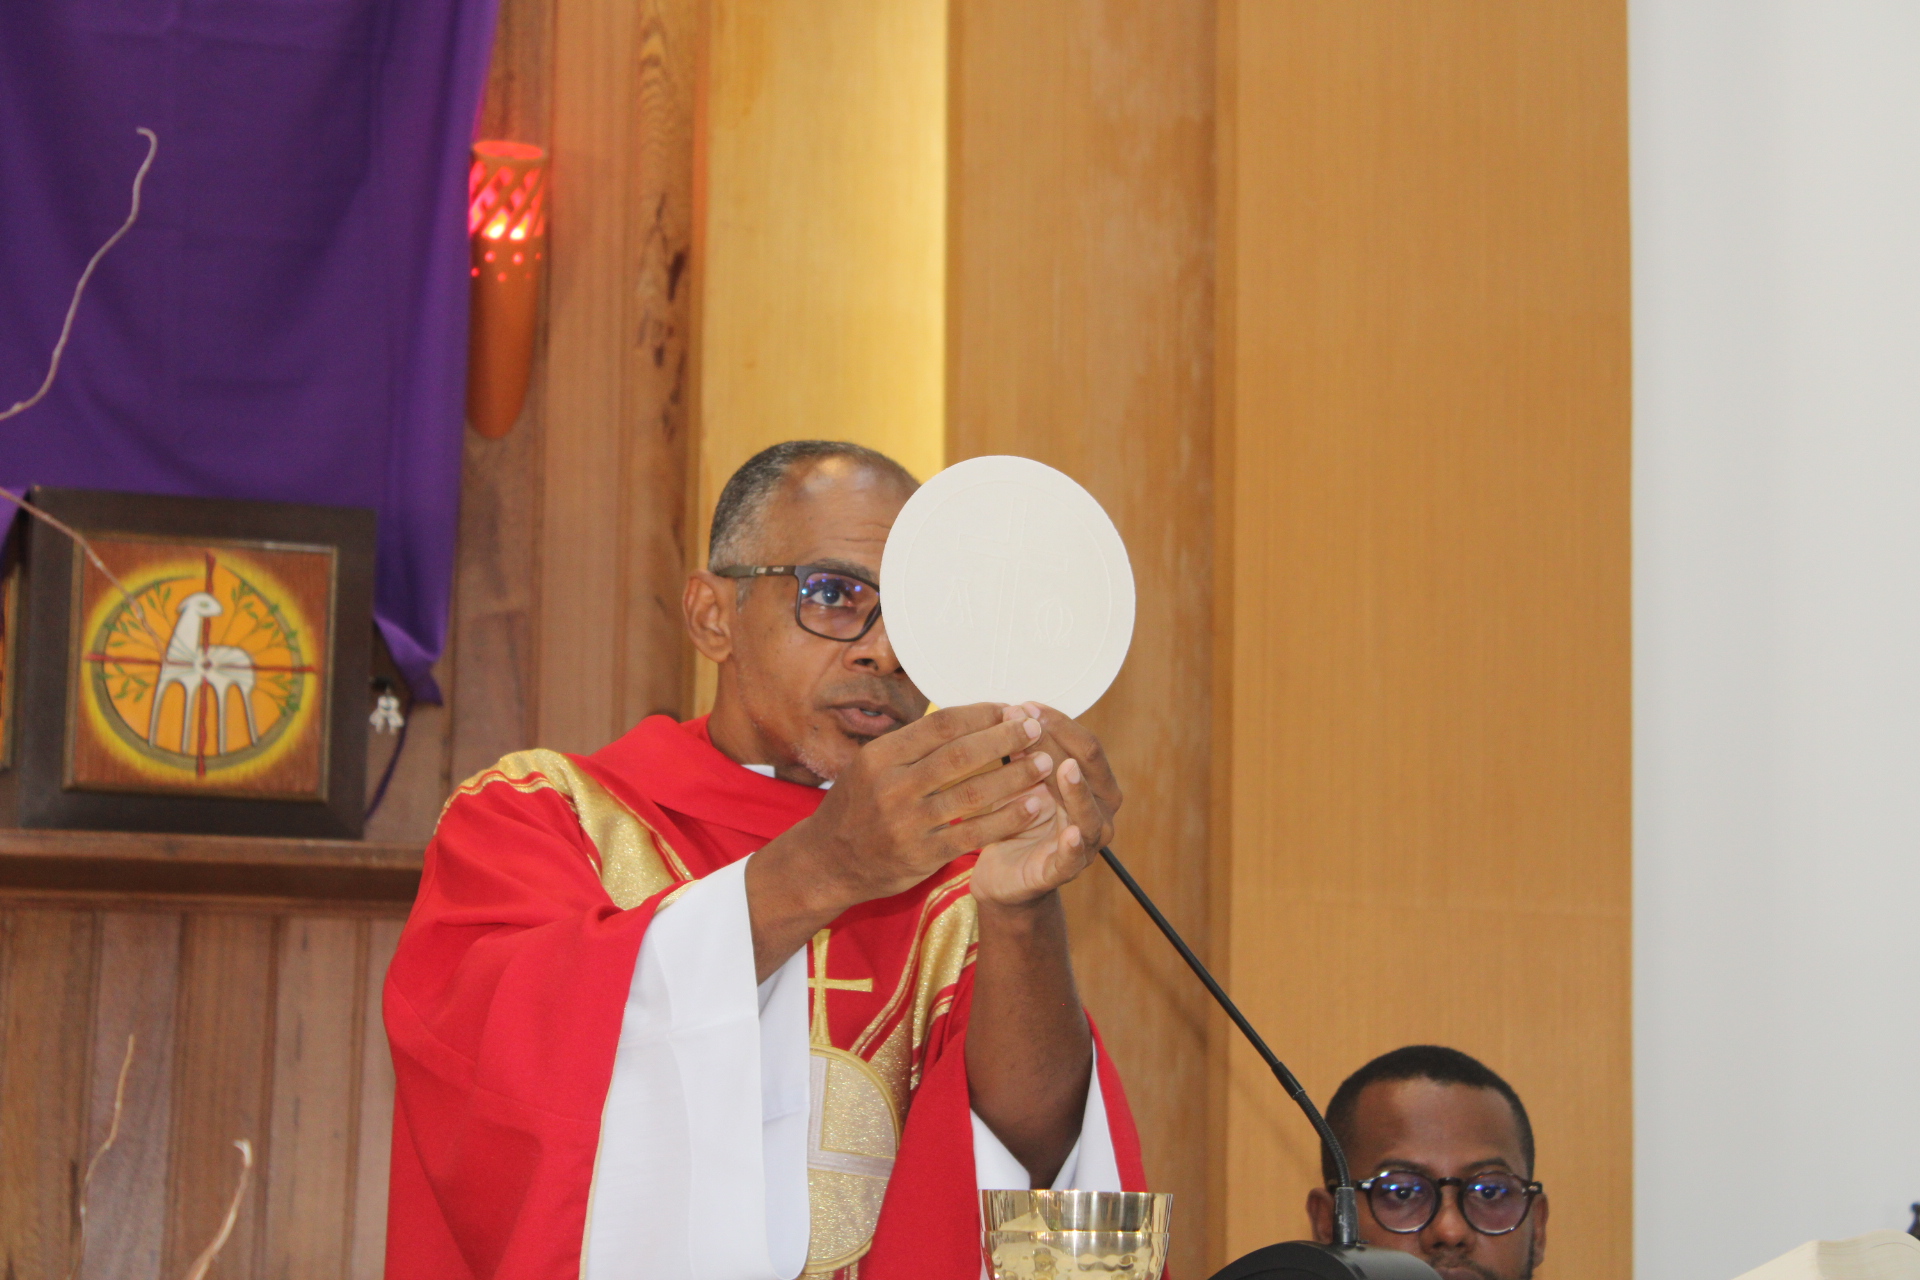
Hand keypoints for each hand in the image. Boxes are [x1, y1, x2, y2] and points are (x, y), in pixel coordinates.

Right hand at [758, 703, 1060, 916]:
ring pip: (972, 793)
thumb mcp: (871, 766)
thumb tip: (967, 717)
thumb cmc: (857, 806)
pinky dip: (1007, 818)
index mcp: (881, 756)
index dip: (981, 714)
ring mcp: (906, 822)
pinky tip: (1033, 807)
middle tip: (1035, 727)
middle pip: (960, 754)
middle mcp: (892, 785)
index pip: (941, 725)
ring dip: (1015, 775)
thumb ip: (913, 746)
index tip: (1010, 708)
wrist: (827, 861)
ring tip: (1045, 763)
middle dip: (1004, 738)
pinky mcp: (921, 854)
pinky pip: (974, 833)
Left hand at [970, 703, 1122, 907]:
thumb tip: (1015, 712)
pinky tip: (1071, 832)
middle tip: (1028, 723)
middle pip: (1089, 770)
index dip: (1057, 723)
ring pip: (1089, 813)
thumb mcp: (1018, 779)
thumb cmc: (1017, 819)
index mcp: (1093, 785)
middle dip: (1059, 743)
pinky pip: (1073, 857)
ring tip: (1066, 769)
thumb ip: (1023, 751)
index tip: (1026, 706)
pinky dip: (1074, 845)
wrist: (1003, 873)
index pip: (1085, 745)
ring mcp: (1086, 843)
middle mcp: (1098, 811)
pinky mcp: (1063, 871)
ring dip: (1076, 789)